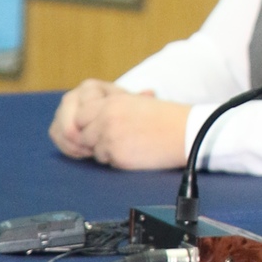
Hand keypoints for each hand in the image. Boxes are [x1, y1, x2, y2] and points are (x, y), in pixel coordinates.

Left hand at [50, 85, 190, 169]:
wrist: (184, 132)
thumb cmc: (163, 118)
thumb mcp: (133, 102)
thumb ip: (106, 107)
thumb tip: (81, 119)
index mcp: (112, 100)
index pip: (78, 111)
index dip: (81, 121)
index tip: (89, 127)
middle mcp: (107, 115)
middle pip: (77, 131)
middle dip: (86, 137)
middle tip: (101, 141)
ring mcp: (110, 135)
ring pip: (89, 147)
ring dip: (101, 149)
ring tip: (122, 144)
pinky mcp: (116, 153)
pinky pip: (103, 160)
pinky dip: (113, 159)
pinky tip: (130, 152)